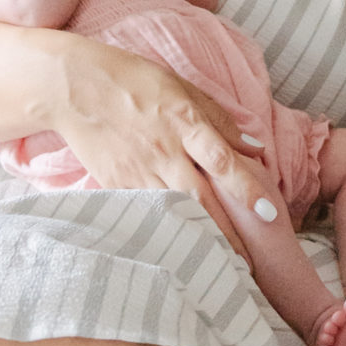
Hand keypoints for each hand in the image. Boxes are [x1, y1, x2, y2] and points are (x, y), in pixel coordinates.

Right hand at [48, 35, 273, 255]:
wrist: (77, 88)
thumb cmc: (135, 81)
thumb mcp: (182, 88)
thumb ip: (220, 120)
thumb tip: (254, 148)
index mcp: (184, 122)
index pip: (222, 160)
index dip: (246, 189)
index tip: (269, 214)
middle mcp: (164, 151)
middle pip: (201, 199)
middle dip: (228, 233)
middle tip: (249, 263)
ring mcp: (139, 171)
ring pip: (175, 212)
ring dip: (199, 239)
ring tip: (222, 264)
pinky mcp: (117, 185)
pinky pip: (147, 212)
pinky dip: (165, 231)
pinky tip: (180, 250)